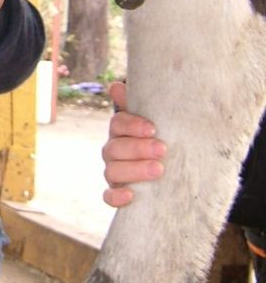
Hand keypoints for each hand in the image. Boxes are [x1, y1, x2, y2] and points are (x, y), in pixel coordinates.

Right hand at [102, 81, 166, 206]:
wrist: (175, 166)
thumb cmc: (165, 137)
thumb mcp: (160, 119)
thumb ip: (144, 102)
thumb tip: (116, 86)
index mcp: (121, 130)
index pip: (118, 124)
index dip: (132, 125)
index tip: (153, 129)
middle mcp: (113, 150)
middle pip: (114, 148)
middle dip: (138, 148)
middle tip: (162, 149)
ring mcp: (114, 173)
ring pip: (111, 171)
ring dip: (134, 170)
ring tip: (158, 170)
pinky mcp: (117, 193)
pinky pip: (108, 196)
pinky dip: (117, 196)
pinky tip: (131, 195)